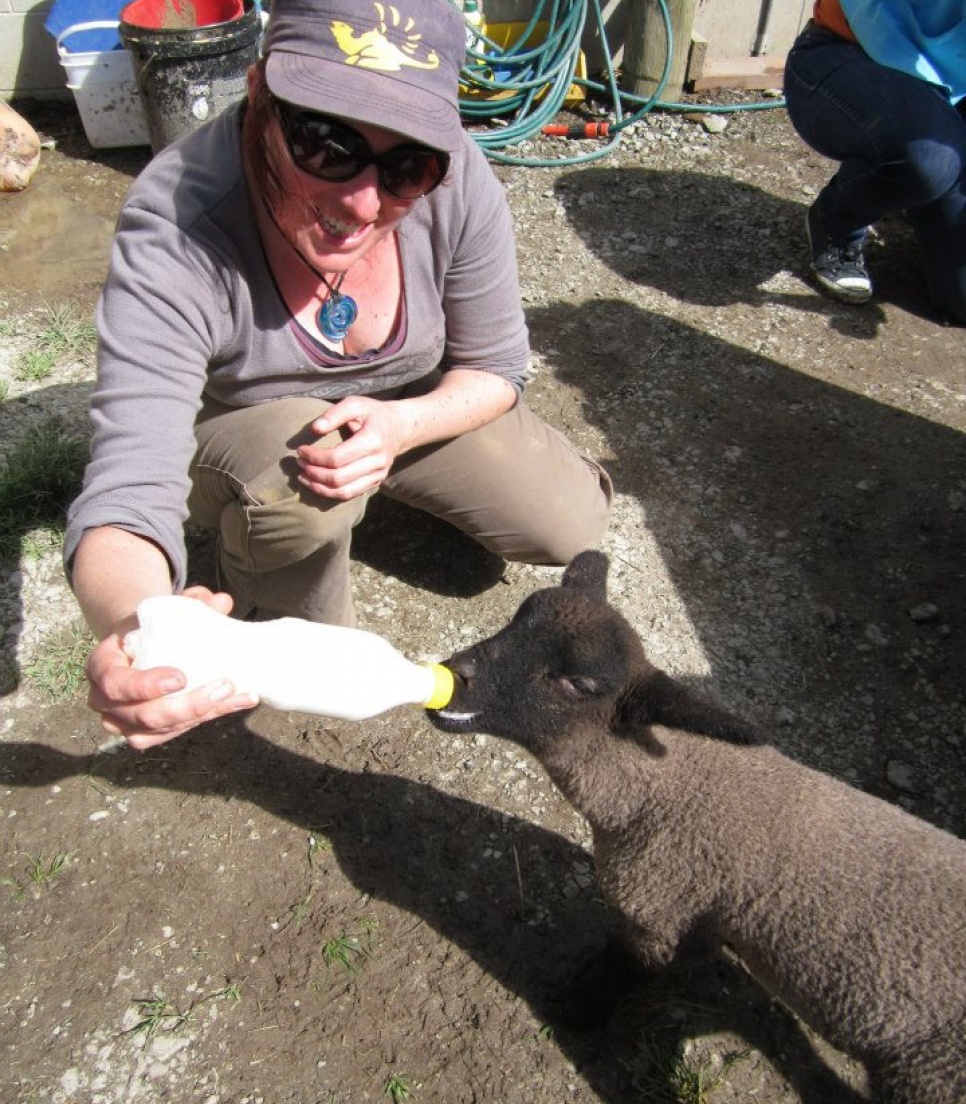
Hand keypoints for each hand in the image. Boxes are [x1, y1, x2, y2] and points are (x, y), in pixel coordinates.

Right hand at [85, 587, 258, 750]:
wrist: (139, 643)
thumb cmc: (149, 625)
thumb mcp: (162, 609)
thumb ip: (191, 603)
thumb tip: (222, 601)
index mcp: (101, 665)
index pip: (116, 683)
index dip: (146, 686)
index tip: (181, 678)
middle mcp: (104, 700)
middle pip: (144, 715)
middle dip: (188, 705)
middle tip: (225, 685)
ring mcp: (123, 722)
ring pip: (162, 730)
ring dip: (204, 714)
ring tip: (239, 695)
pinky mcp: (145, 734)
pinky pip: (175, 733)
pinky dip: (209, 718)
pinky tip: (237, 702)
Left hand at [296, 396, 409, 500]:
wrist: (400, 427)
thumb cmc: (373, 413)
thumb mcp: (355, 404)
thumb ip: (334, 414)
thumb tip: (314, 429)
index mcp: (372, 441)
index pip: (336, 458)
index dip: (314, 457)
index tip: (300, 449)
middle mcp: (378, 462)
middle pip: (338, 478)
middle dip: (314, 472)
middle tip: (299, 463)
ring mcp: (378, 475)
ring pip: (344, 492)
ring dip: (319, 487)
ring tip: (303, 477)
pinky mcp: (375, 482)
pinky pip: (350, 494)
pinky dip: (330, 493)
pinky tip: (317, 484)